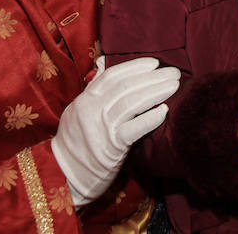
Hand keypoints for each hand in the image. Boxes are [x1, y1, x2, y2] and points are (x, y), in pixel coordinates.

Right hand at [51, 56, 179, 207]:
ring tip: (174, 86)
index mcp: (86, 98)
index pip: (113, 75)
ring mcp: (102, 127)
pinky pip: (134, 128)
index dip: (136, 67)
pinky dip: (150, 118)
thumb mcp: (76, 110)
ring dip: (157, 92)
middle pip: (127, 87)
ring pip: (132, 103)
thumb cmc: (74, 142)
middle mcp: (93, 109)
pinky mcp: (112, 147)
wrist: (63, 174)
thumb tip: (103, 64)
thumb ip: (92, 89)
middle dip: (153, 77)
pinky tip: (165, 111)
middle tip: (174, 72)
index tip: (154, 63)